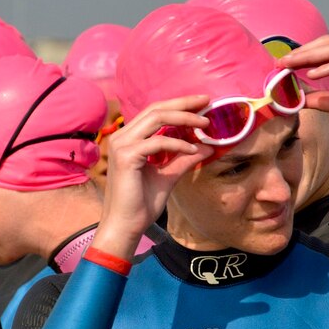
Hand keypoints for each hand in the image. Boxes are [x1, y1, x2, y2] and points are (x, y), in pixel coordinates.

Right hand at [92, 95, 212, 258]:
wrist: (125, 226)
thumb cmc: (141, 204)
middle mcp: (122, 137)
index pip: (155, 112)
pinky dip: (178, 144)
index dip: (179, 105)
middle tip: (207, 102)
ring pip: (156, 118)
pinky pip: (157, 142)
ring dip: (183, 118)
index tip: (202, 103)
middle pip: (156, 109)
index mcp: (128, 139)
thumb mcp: (168, 176)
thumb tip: (207, 146)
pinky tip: (192, 149)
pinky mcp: (126, 157)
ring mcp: (121, 145)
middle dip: (183, 104)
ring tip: (205, 124)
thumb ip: (183, 159)